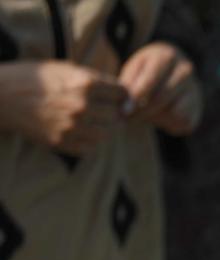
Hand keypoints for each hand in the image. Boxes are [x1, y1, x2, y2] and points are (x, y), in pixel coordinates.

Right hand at [0, 60, 126, 154]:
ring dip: (103, 128)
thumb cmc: (34, 78)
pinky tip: (81, 131)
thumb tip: (123, 94)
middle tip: (104, 109)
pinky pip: (90, 147)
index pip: (123, 93)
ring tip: (92, 120)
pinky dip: (90, 141)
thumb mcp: (65, 68)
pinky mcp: (62, 142)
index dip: (122, 94)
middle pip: (117, 115)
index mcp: (85, 83)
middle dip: (114, 111)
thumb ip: (95, 80)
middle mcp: (82, 106)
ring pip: (107, 134)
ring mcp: (73, 126)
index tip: (117, 96)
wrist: (2, 96)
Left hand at [118, 42, 200, 134]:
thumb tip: (127, 109)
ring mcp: (195, 89)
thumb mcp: (134, 71)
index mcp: (166, 56)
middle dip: (143, 111)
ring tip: (145, 114)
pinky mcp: (198, 108)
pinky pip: (183, 123)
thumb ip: (128, 86)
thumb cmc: (146, 71)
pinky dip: (169, 124)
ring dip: (157, 118)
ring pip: (174, 113)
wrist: (173, 72)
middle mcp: (185, 71)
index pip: (150, 81)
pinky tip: (159, 117)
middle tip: (128, 118)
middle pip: (162, 98)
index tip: (123, 111)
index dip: (135, 98)